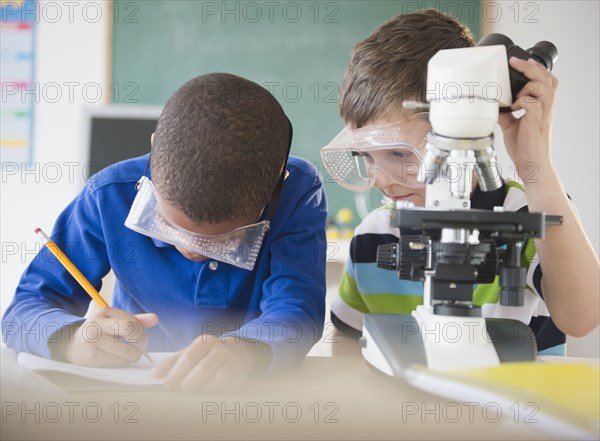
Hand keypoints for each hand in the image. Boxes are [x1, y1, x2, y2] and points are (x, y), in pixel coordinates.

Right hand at [53, 307, 158, 366]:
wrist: (72, 345)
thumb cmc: (100, 331)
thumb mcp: (115, 321)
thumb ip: (136, 320)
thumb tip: (155, 319)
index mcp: (103, 311)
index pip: (131, 320)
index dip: (142, 331)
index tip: (142, 338)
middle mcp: (96, 324)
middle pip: (129, 329)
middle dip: (141, 340)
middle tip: (141, 347)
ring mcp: (92, 341)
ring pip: (126, 350)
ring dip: (134, 355)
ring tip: (132, 355)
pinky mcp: (91, 357)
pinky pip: (118, 361)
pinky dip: (124, 361)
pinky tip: (119, 358)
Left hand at [152, 335, 265, 393]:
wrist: (235, 352)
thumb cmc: (206, 355)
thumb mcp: (189, 353)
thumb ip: (171, 363)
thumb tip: (154, 374)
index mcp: (206, 341)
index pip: (189, 358)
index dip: (176, 373)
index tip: (167, 385)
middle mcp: (222, 350)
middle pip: (202, 370)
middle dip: (188, 385)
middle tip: (181, 390)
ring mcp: (234, 362)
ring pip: (217, 381)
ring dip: (202, 390)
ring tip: (195, 391)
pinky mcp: (241, 375)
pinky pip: (228, 389)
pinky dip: (216, 394)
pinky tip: (210, 392)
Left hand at [498, 56, 558, 180]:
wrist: (531, 166)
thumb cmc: (524, 148)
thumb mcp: (511, 127)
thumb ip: (505, 114)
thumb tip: (492, 105)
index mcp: (540, 108)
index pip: (545, 82)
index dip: (534, 69)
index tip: (517, 61)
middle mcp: (544, 109)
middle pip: (549, 79)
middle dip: (533, 67)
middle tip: (516, 62)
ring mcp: (542, 116)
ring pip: (546, 88)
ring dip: (529, 84)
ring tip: (516, 94)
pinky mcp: (536, 124)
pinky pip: (534, 104)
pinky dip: (523, 101)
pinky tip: (514, 108)